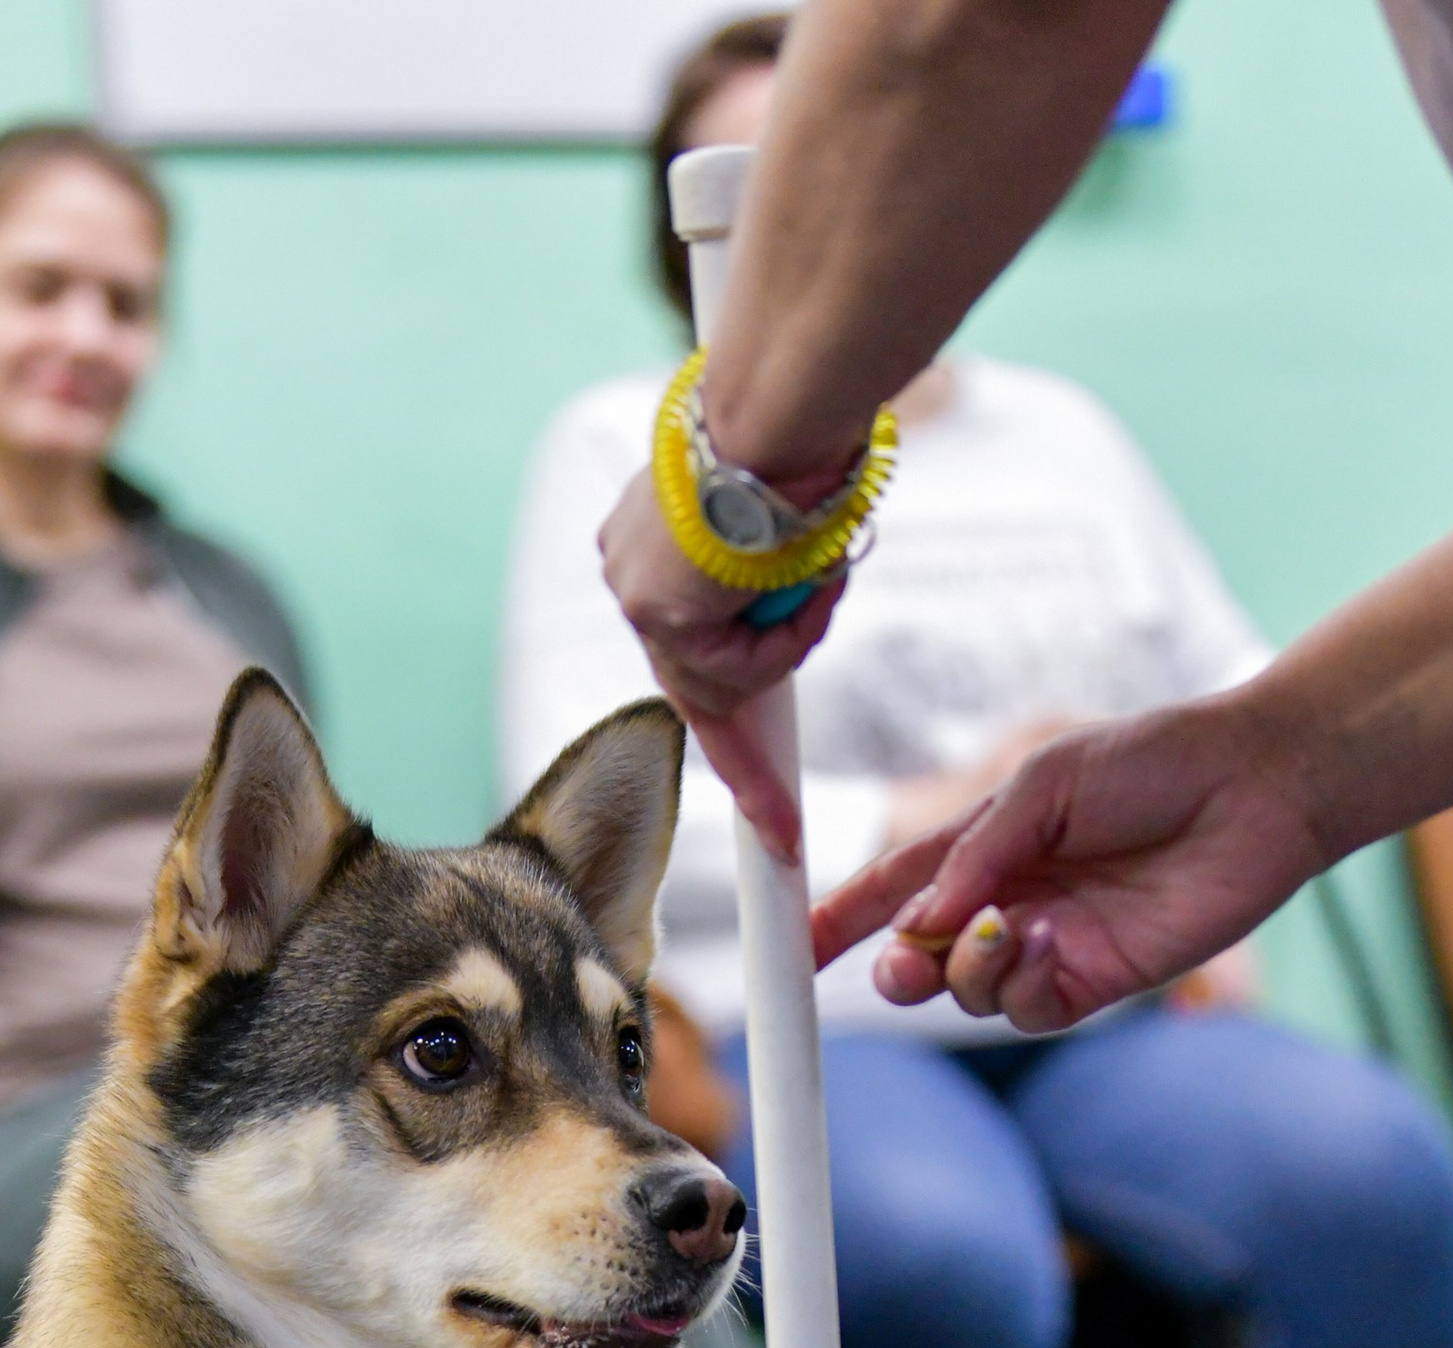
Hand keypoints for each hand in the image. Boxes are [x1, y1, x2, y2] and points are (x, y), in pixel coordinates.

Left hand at [596, 467, 847, 859]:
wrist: (775, 402)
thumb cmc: (796, 430)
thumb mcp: (786, 510)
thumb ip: (778, 564)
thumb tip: (809, 572)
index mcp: (655, 540)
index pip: (686, 645)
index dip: (723, 710)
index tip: (739, 773)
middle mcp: (633, 569)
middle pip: (695, 691)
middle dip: (747, 771)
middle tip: (779, 841)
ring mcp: (637, 592)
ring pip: (729, 680)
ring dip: (792, 640)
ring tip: (819, 576)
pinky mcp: (655, 610)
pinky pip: (736, 672)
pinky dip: (782, 640)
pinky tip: (800, 582)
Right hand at [813, 694, 1327, 1033]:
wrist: (1255, 787)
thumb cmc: (1154, 761)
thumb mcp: (1045, 782)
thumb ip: (976, 849)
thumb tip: (920, 919)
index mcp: (985, 844)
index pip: (893, 889)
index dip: (839, 919)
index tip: (794, 948)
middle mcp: (1008, 900)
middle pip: (917, 958)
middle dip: (896, 966)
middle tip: (903, 961)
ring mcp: (1048, 946)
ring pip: (967, 990)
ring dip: (968, 968)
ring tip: (1009, 926)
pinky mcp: (1094, 981)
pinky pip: (1026, 1009)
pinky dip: (1020, 984)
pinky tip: (1050, 942)